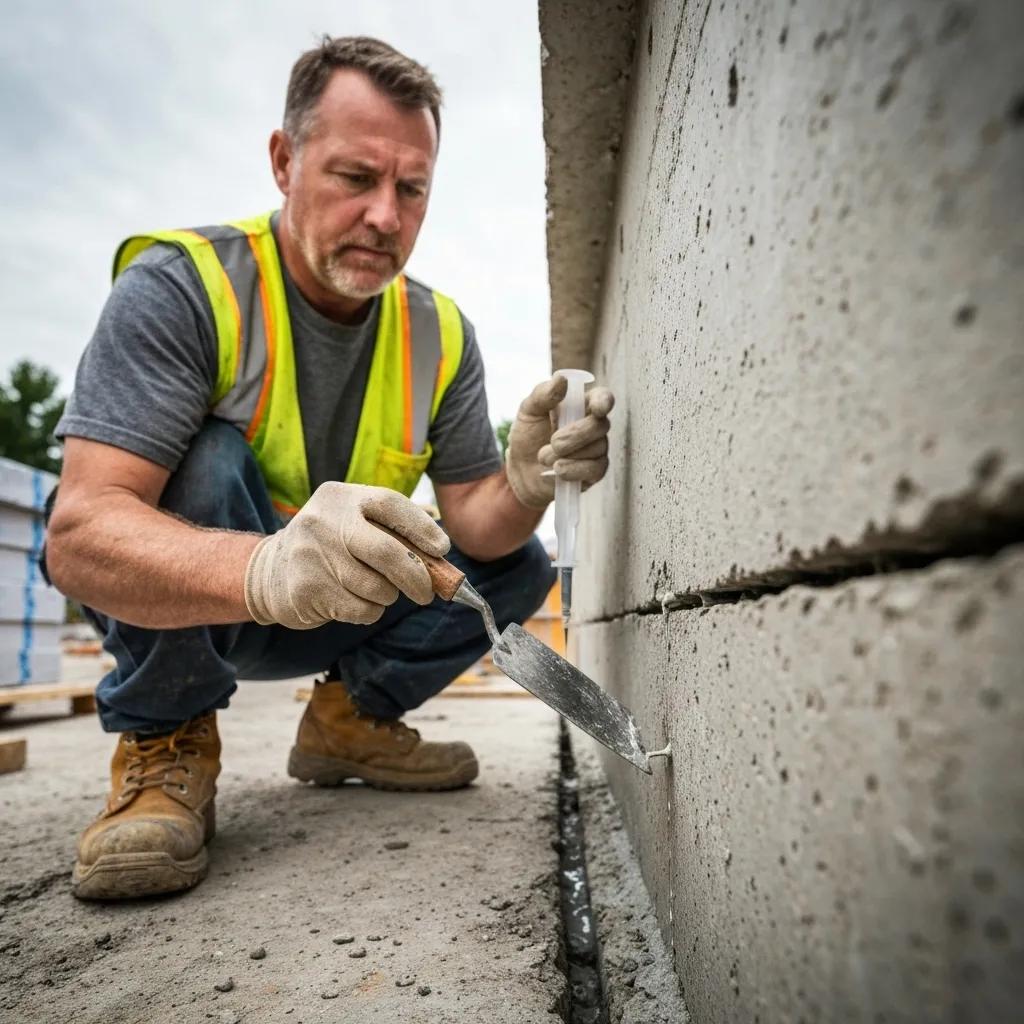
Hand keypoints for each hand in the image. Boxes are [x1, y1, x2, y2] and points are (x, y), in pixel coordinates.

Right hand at [244, 483, 449, 629]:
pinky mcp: (307, 589)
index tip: (442, 549)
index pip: (390, 505)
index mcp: (341, 497)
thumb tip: (440, 557)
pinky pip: (361, 609)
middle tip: (428, 592)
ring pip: (377, 587)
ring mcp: (311, 555)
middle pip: (387, 552)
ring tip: (376, 590)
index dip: (421, 528)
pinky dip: (371, 611)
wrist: (270, 572)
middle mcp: (324, 521)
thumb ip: (392, 533)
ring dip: (388, 596)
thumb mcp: (353, 524)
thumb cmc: (331, 547)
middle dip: (416, 576)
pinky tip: (356, 602)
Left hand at [505, 375, 614, 508]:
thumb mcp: (528, 411)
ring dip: (567, 455)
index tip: (597, 408)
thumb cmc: (528, 435)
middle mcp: (594, 425)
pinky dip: (573, 470)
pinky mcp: (594, 471)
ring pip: (597, 449)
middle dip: (576, 435)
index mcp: (581, 405)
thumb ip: (543, 394)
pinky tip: (557, 470)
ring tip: (544, 458)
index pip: (603, 398)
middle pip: (601, 425)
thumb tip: (561, 378)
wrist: (521, 470)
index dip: (604, 401)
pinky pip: (594, 469)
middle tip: (553, 442)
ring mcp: (597, 449)